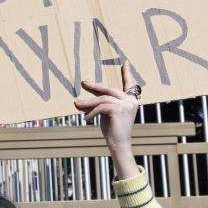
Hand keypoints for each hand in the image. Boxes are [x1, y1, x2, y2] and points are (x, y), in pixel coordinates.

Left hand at [74, 61, 139, 178]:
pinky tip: (87, 118)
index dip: (126, 73)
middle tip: (84, 83)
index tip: (125, 62)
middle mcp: (131, 101)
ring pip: (102, 99)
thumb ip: (102, 103)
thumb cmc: (113, 130)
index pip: (129, 84)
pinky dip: (92, 112)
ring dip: (88, 102)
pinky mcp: (120, 110)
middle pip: (109, 89)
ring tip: (77, 104)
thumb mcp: (107, 113)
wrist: (119, 144)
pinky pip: (101, 107)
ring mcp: (126, 105)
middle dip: (95, 86)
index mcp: (130, 100)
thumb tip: (84, 97)